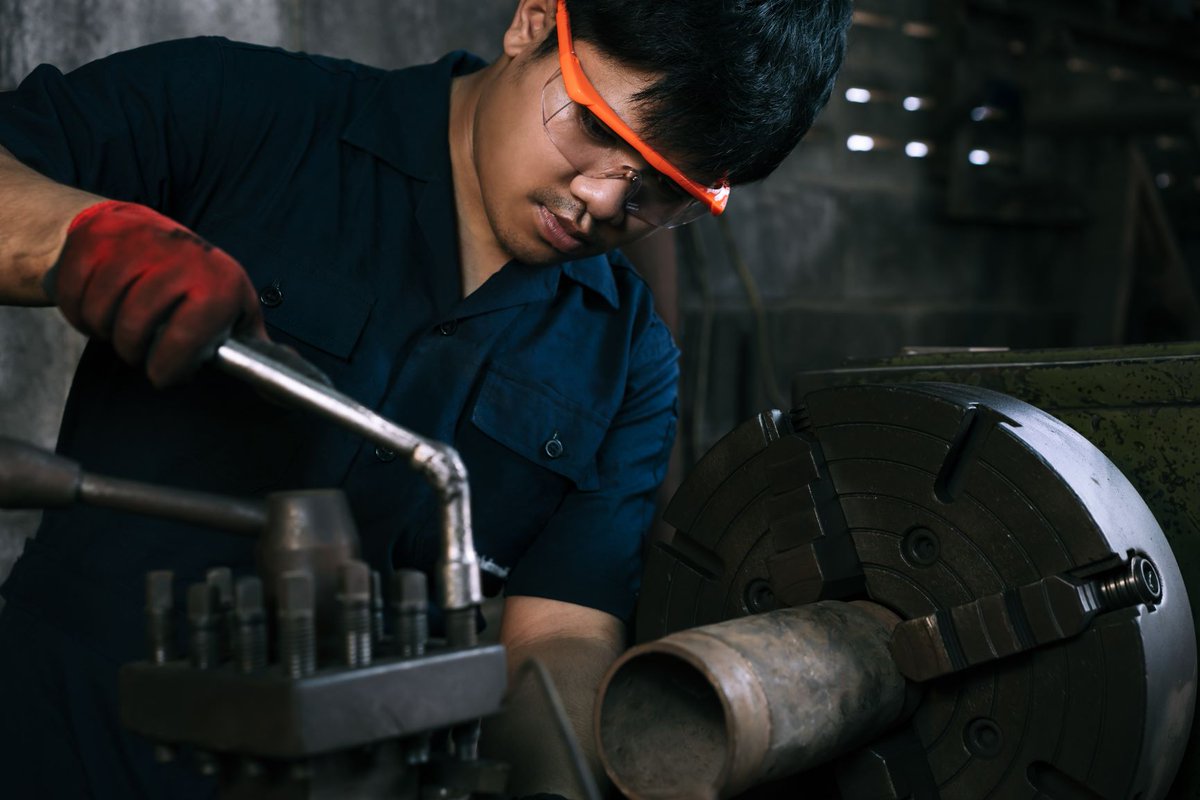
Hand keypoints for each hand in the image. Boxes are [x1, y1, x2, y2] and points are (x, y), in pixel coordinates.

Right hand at [47, 200, 266, 386]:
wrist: (142, 229)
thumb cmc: (195, 281)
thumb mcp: (233, 309)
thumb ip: (251, 349)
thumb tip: (282, 390)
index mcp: (218, 282)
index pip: (189, 333)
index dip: (169, 364)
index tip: (161, 375)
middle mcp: (179, 257)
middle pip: (136, 324)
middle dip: (132, 351)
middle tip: (137, 353)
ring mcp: (134, 244)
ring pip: (101, 309)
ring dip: (102, 331)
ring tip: (118, 331)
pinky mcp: (95, 239)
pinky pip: (73, 291)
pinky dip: (76, 312)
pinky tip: (93, 312)